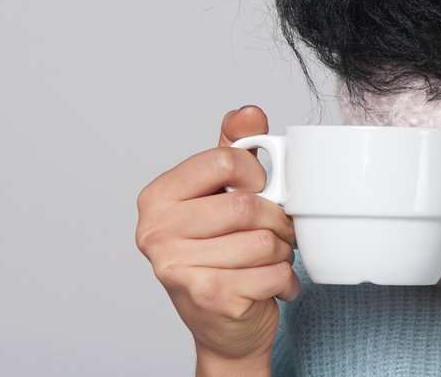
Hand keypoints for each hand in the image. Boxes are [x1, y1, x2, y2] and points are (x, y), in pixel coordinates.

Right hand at [134, 105, 298, 368]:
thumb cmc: (220, 253)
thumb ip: (233, 148)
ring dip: (282, 252)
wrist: (223, 327)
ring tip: (269, 259)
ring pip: (264, 241)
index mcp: (157, 197)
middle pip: (248, 205)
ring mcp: (177, 268)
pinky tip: (270, 284)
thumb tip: (248, 112)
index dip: (255, 174)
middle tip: (275, 230)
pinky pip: (273, 272)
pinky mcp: (208, 298)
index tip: (257, 188)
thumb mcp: (222, 193)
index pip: (224, 160)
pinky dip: (284, 279)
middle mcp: (156, 232)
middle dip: (275, 219)